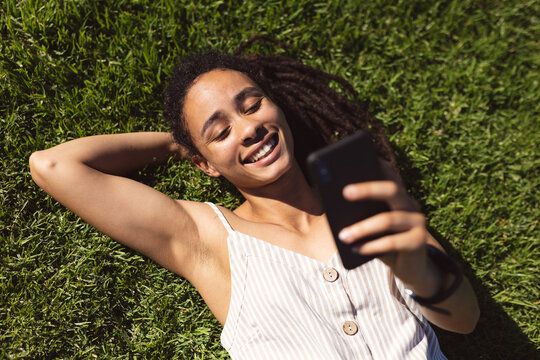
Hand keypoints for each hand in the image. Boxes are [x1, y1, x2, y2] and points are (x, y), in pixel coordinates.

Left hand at [338, 163, 433, 291]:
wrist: (409, 267)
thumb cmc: (382, 241)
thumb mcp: (370, 225)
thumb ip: (358, 213)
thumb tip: (333, 205)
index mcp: (396, 196)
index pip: (388, 174)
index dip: (375, 165)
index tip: (356, 158)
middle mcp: (409, 204)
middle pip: (391, 190)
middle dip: (367, 189)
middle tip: (345, 192)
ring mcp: (417, 222)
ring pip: (388, 219)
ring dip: (362, 228)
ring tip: (343, 235)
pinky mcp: (418, 242)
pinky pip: (392, 243)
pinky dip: (372, 246)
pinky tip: (356, 249)